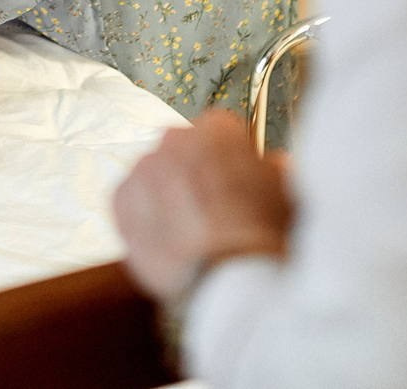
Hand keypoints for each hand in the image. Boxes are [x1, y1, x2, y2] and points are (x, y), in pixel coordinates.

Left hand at [111, 110, 291, 307]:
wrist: (229, 277)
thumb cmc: (263, 233)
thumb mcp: (285, 195)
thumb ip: (275, 171)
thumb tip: (275, 166)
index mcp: (216, 128)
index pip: (218, 133)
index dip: (229, 160)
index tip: (235, 183)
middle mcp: (174, 138)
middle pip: (182, 152)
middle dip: (194, 174)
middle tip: (211, 210)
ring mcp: (144, 168)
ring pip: (154, 176)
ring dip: (166, 196)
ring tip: (188, 232)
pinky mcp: (120, 199)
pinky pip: (130, 201)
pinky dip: (144, 218)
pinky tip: (166, 240)